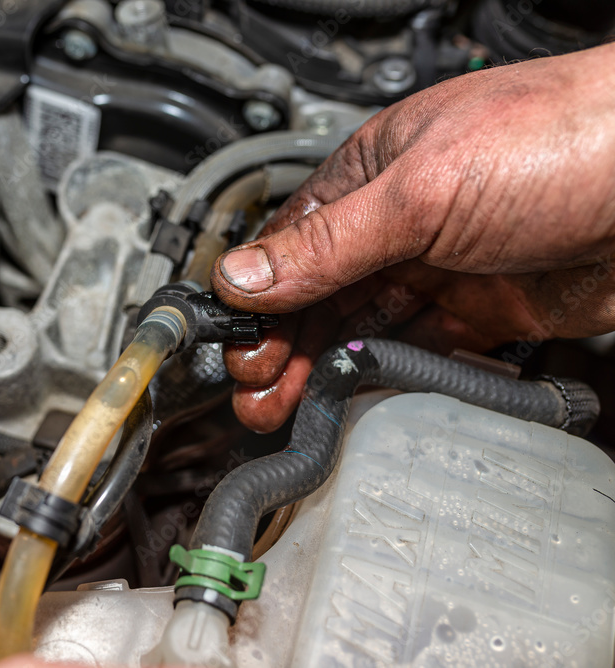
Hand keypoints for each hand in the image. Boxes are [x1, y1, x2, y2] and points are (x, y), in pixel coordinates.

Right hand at [212, 42, 614, 432]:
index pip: (292, 243)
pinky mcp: (486, 309)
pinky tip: (356, 397)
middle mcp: (401, 222)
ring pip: (364, 327)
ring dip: (323, 368)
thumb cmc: (561, 137)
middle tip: (255, 392)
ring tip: (286, 408)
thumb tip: (243, 275)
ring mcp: (444, 267)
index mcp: (372, 174)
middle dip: (282, 345)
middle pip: (321, 295)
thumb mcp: (419, 192)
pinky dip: (385, 375)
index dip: (258, 297)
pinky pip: (421, 350)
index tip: (234, 343)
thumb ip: (327, 244)